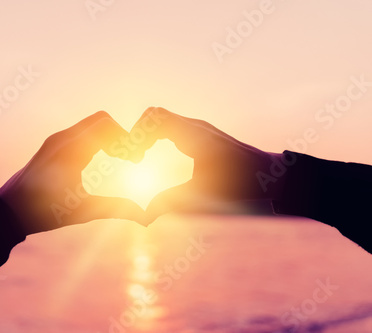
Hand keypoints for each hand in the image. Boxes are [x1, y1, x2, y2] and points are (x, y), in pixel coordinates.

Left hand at [0, 111, 144, 234]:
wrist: (8, 210)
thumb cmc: (44, 211)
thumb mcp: (83, 212)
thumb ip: (116, 209)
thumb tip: (145, 217)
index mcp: (71, 150)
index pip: (107, 126)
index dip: (126, 140)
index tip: (133, 161)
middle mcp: (63, 138)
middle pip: (102, 119)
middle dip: (119, 135)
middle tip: (127, 158)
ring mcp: (56, 140)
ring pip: (91, 124)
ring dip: (108, 136)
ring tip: (116, 158)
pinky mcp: (52, 145)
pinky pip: (81, 132)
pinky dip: (95, 139)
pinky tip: (99, 160)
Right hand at [130, 107, 285, 223]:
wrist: (270, 175)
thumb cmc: (240, 186)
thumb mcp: (205, 197)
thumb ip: (173, 202)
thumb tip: (144, 216)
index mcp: (195, 137)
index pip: (156, 118)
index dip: (138, 135)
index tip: (135, 159)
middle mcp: (196, 127)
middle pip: (155, 115)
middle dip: (139, 133)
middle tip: (135, 158)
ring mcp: (198, 128)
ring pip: (162, 118)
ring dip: (147, 134)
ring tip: (141, 157)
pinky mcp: (199, 134)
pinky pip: (170, 126)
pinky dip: (156, 136)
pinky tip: (154, 156)